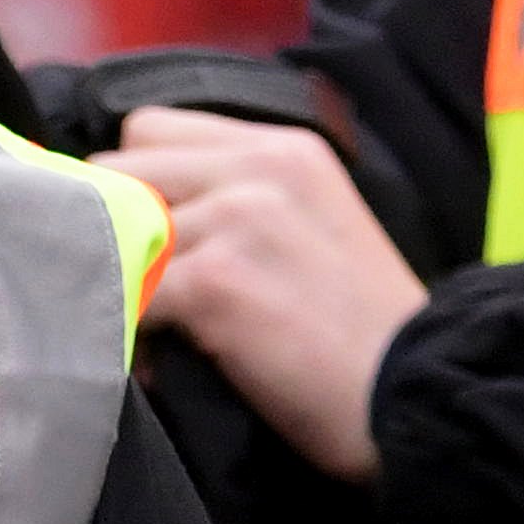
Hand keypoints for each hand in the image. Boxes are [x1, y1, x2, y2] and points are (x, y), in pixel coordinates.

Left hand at [114, 109, 422, 484]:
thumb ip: (239, 198)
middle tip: (148, 283)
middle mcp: (258, 166)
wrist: (416, 396)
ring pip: (108, 227)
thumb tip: (140, 212)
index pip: (152, 126)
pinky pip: (122, 293)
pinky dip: (128, 332)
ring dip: (118, 278)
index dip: (137, 182)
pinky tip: (162, 360)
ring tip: (158, 325)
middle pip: (116, 164)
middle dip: (115, 224)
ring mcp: (235, 218)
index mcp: (284, 147)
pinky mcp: (214, 282)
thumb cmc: (366, 335)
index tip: (152, 235)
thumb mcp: (314, 226)